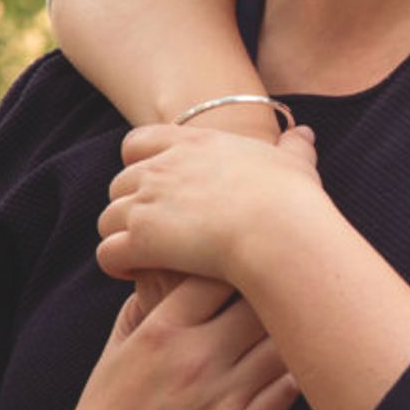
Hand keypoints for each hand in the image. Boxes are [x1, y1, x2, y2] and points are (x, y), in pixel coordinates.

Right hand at [28, 277, 298, 409]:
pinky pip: (289, 390)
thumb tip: (184, 263)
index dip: (248, 262)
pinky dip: (299, 374)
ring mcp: (219, 397)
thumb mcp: (118, 346)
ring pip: (285, 343)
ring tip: (300, 330)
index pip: (225, 269)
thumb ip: (152, 301)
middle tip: (292, 292)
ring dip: (295, 334)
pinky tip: (298, 369)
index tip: (258, 264)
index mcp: (164, 329)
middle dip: (280, 292)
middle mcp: (195, 358)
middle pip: (265, 301)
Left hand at [97, 124, 324, 287]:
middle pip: (119, 183)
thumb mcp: (294, 163)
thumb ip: (293, 147)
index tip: (158, 186)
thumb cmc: (291, 199)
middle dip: (130, 206)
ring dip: (120, 238)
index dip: (139, 163)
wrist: (278, 231)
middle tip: (154, 232)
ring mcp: (147, 203)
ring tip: (143, 259)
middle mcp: (162, 168)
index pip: (138, 142)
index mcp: (193, 145)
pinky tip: (136, 275)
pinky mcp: (141, 240)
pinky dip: (116, 265)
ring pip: (107, 219)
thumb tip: (303, 134)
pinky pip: (107, 253)